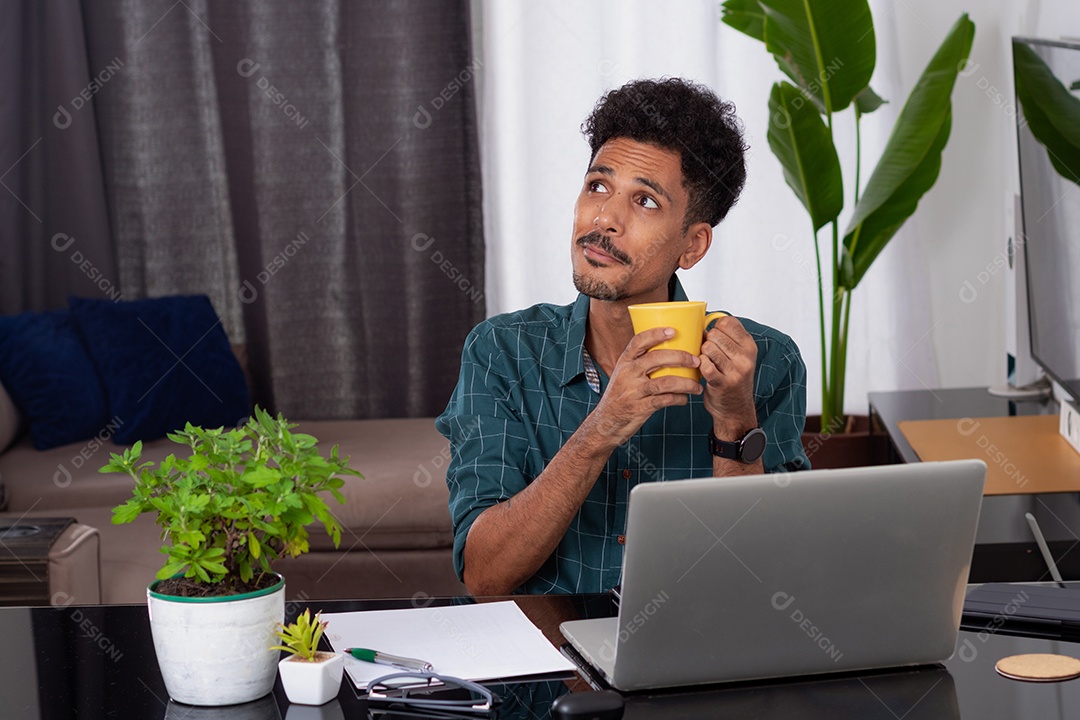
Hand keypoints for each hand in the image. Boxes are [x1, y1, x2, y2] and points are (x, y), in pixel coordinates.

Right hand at [585, 327, 702, 448]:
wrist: (606, 423)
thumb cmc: (619, 396)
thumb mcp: (623, 375)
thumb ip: (639, 364)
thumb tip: (668, 350)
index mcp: (624, 362)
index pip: (639, 341)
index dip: (656, 334)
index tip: (673, 330)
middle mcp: (628, 374)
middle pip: (656, 358)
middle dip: (680, 357)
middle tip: (696, 360)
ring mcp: (633, 391)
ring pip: (665, 382)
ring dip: (686, 384)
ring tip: (697, 386)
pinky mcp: (640, 408)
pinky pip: (664, 401)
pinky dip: (678, 399)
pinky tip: (684, 399)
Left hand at [699, 316, 758, 438]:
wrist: (735, 409)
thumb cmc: (733, 378)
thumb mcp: (740, 356)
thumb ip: (729, 338)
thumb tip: (704, 319)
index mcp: (749, 346)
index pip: (727, 322)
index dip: (716, 327)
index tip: (716, 337)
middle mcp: (745, 357)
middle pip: (715, 334)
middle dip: (707, 341)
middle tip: (710, 353)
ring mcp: (735, 371)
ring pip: (708, 348)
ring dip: (702, 354)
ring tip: (708, 362)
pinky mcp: (722, 383)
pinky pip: (704, 364)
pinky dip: (700, 365)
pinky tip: (703, 370)